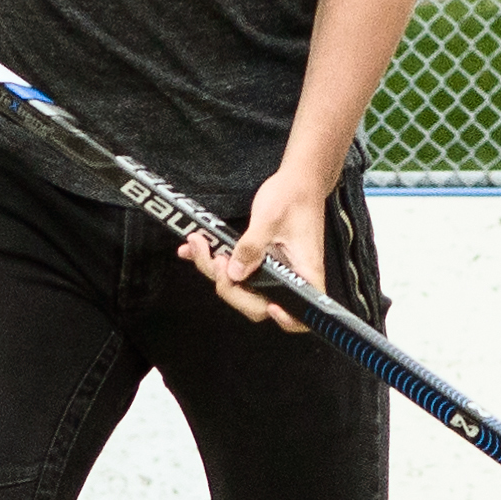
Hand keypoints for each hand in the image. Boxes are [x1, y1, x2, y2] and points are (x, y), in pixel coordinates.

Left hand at [183, 156, 336, 332]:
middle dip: (231, 289)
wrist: (298, 180)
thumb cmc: (292, 196)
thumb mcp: (268, 219)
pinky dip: (216, 263)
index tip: (269, 307)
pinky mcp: (261, 262)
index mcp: (303, 271)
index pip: (300, 314)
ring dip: (217, 273)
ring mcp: (274, 272)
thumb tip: (235, 274)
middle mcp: (290, 277)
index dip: (286, 319)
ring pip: (243, 288)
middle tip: (217, 261)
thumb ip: (250, 247)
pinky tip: (197, 249)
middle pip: (259, 305)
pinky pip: (238, 272)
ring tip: (201, 246)